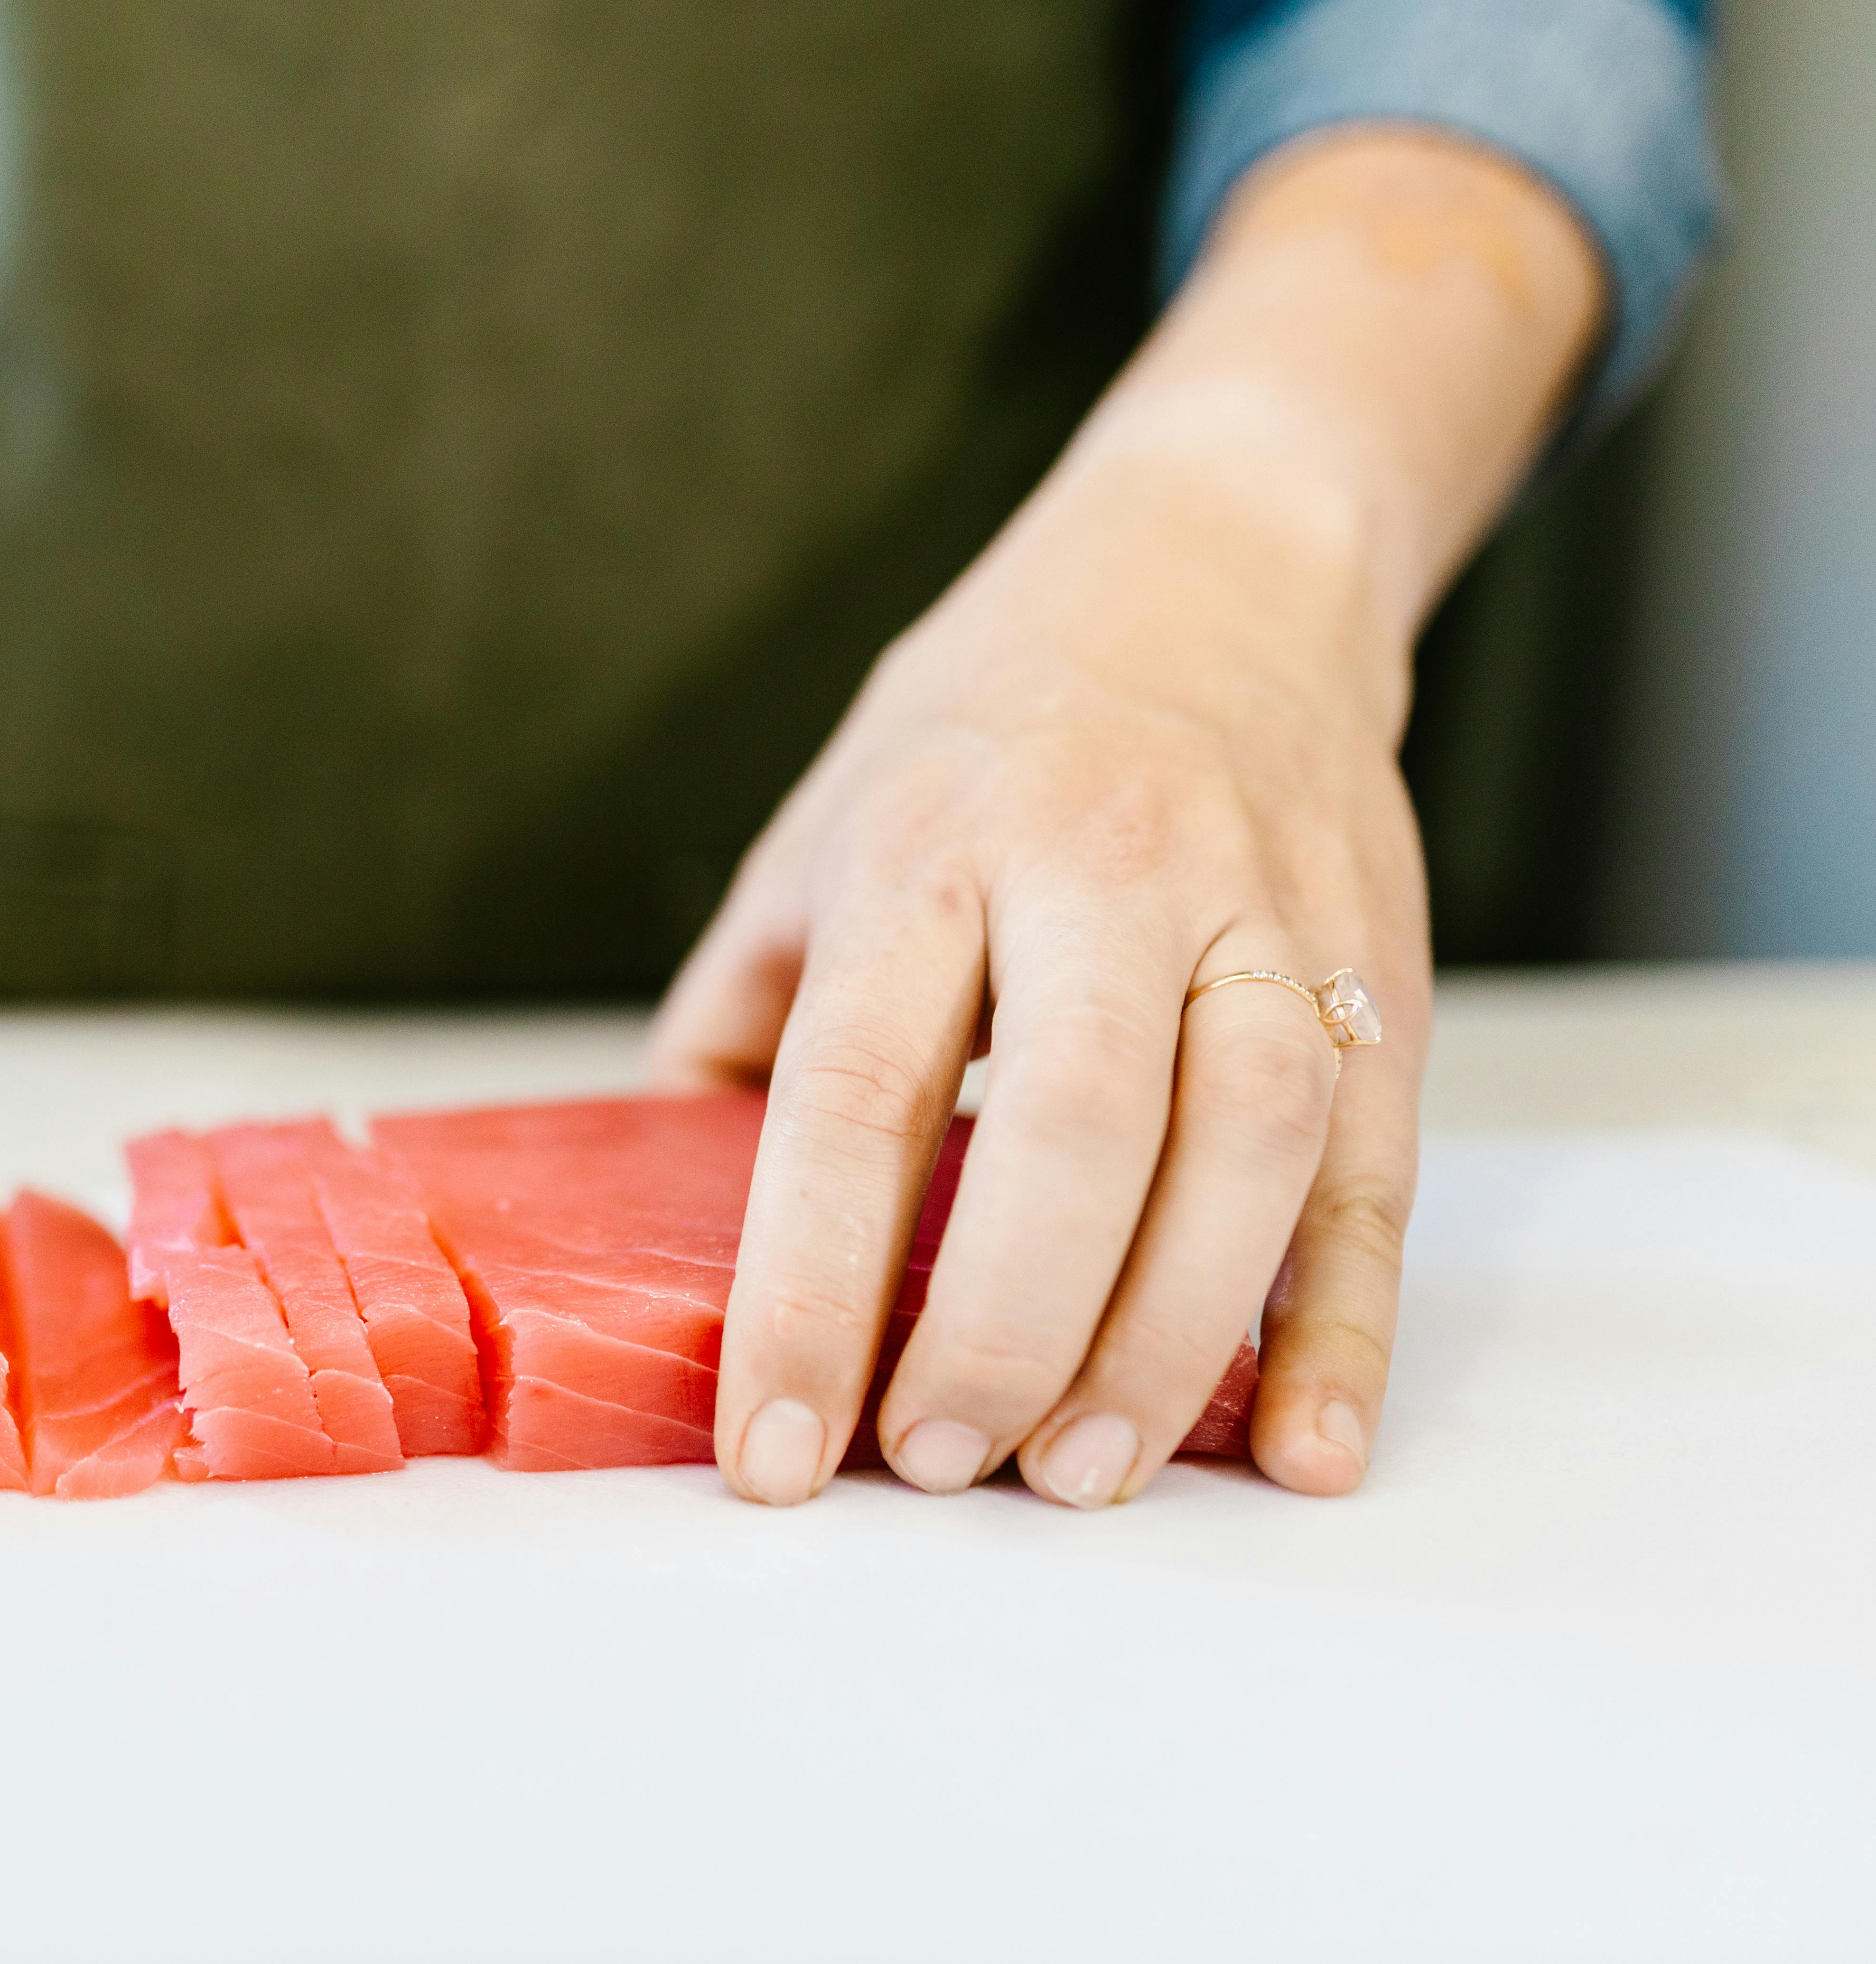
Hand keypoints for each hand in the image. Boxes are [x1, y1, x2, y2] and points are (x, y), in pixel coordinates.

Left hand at [652, 450, 1425, 1504]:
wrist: (1218, 561)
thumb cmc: (986, 727)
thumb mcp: (821, 826)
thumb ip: (744, 1008)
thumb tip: (652, 1189)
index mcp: (927, 849)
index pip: (851, 1096)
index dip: (809, 1290)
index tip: (772, 1447)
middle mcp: (1103, 872)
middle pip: (1073, 1125)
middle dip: (1004, 1326)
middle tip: (941, 1463)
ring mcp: (1262, 914)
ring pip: (1247, 1147)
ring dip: (1166, 1339)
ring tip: (1082, 1472)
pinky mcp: (1383, 963)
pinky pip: (1373, 1168)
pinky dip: (1343, 1324)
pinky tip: (1301, 1444)